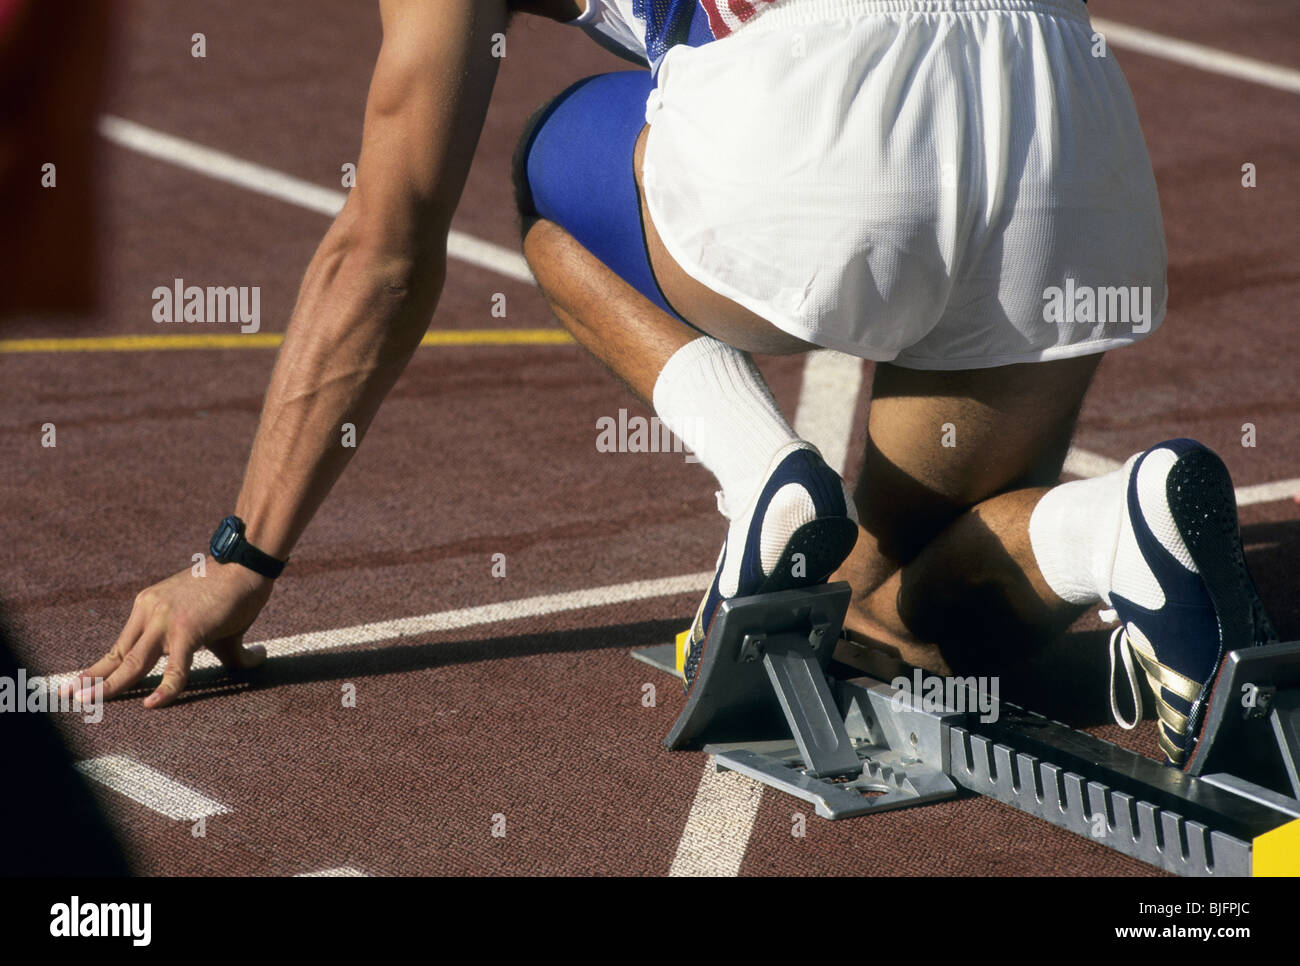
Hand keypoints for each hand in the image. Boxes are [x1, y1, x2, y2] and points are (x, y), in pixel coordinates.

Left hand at [71, 559, 273, 707]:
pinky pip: (174, 668)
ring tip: (87, 702)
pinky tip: (152, 703)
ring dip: (109, 685)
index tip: (79, 683)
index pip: (121, 645)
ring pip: (133, 662)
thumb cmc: (237, 593)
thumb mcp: (221, 624)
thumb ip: (231, 650)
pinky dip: (164, 688)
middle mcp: (150, 611)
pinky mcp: (188, 630)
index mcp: (149, 606)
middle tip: (68, 697)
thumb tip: (258, 660)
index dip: (101, 668)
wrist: (248, 565)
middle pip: (117, 654)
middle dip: (92, 679)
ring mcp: (166, 620)